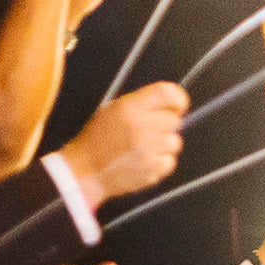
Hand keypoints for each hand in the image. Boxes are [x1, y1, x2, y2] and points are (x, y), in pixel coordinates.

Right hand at [58, 82, 186, 202]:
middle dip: (165, 124)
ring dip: (163, 145)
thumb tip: (172, 105)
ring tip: (143, 147)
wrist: (86, 170)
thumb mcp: (114, 110)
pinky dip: (160, 162)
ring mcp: (149, 149)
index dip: (178, 98)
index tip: (178, 104)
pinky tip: (143, 160)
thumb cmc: (98, 139)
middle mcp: (142, 126)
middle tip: (150, 130)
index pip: (167, 93)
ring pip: (175, 142)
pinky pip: (170, 162)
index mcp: (130, 108)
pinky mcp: (152, 169)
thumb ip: (142, 105)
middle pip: (175, 120)